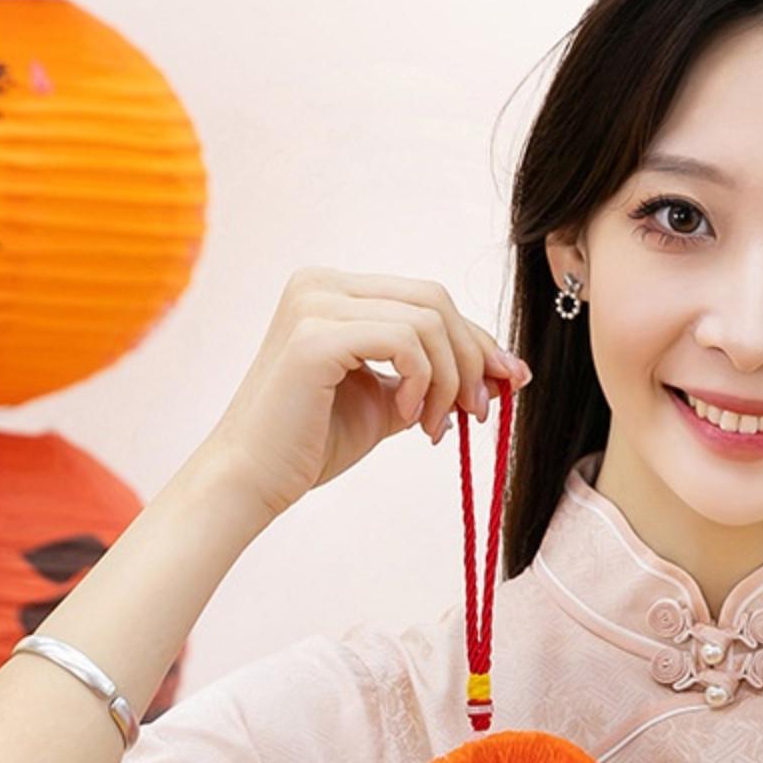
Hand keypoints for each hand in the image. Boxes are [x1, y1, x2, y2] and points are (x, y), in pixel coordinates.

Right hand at [199, 266, 533, 522]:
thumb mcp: (390, 401)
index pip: (429, 300)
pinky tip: (405, 415)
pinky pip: (404, 341)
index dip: (478, 339)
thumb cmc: (314, 441)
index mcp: (336, 292)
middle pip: (436, 300)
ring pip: (428, 321)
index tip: (510, 381)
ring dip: (447, 379)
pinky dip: (420, 380)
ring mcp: (314, 303)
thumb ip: (435, 378)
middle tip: (476, 413)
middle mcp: (321, 284)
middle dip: (471, 358)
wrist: (253, 478)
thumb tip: (505, 371)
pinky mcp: (313, 335)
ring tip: (432, 426)